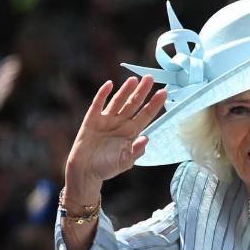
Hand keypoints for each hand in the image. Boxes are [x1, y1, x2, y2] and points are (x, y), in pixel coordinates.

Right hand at [64, 76, 166, 198]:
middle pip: (134, 104)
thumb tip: (146, 139)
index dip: (154, 104)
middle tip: (150, 78)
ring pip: (118, 101)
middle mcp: (120, 123)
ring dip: (126, 90)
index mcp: (131, 133)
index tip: (164, 92)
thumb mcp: (124, 162)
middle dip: (142, 91)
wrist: (85, 171)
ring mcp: (106, 120)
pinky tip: (109, 84)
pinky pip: (98, 104)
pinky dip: (103, 94)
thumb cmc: (106, 168)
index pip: (146, 115)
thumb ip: (135, 151)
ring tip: (134, 79)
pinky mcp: (92, 119)